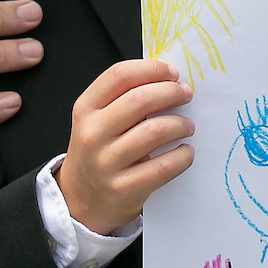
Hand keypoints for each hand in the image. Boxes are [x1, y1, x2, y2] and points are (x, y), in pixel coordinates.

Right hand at [58, 60, 194, 233]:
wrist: (81, 199)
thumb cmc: (98, 151)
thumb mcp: (97, 120)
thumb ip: (123, 98)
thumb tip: (168, 79)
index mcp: (85, 109)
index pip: (119, 76)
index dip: (151, 69)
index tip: (173, 73)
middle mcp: (92, 134)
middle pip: (140, 100)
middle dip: (171, 93)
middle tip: (186, 95)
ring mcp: (106, 163)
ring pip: (154, 132)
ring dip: (180, 124)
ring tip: (187, 126)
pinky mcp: (124, 188)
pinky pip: (163, 166)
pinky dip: (182, 156)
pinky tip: (186, 152)